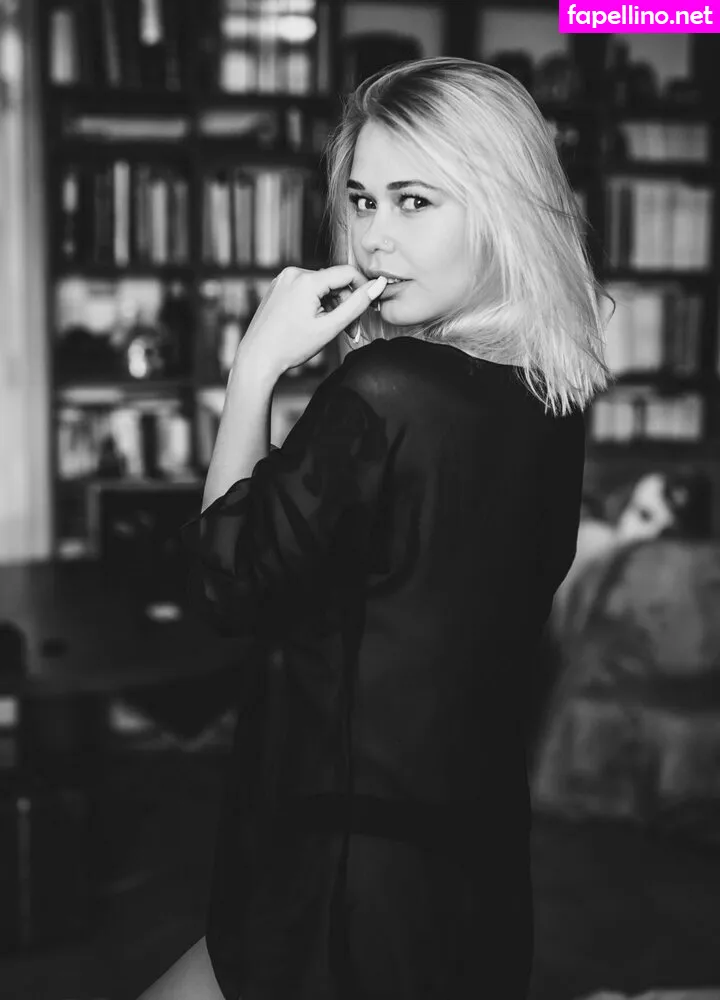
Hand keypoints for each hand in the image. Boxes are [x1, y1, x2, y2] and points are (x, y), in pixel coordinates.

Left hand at [233, 265, 386, 379]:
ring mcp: (283, 279)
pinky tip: (313, 323)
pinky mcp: (278, 287)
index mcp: (306, 280)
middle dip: (345, 303)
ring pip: (321, 286)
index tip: (369, 307)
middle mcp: (293, 273)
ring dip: (331, 305)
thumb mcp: (330, 327)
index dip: (363, 289)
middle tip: (349, 330)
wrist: (257, 358)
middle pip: (334, 281)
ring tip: (329, 329)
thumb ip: (357, 305)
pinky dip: (316, 303)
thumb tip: (378, 285)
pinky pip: (306, 289)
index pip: (347, 273)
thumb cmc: (290, 346)